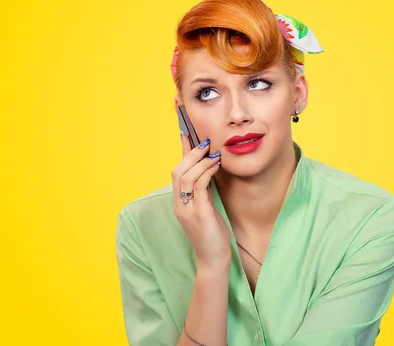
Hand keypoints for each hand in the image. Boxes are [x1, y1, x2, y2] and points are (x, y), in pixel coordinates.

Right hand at [171, 130, 230, 271]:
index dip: (181, 152)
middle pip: (177, 172)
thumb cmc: (211, 235)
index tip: (185, 133)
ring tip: (213, 153)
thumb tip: (209, 170)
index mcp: (180, 202)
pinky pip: (200, 188)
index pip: (177, 172)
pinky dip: (207, 173)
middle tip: (204, 142)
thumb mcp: (206, 208)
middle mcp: (180, 205)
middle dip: (190, 153)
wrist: (213, 261)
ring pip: (186, 177)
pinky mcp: (200, 215)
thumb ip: (204, 191)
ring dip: (200, 161)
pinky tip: (216, 166)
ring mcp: (188, 210)